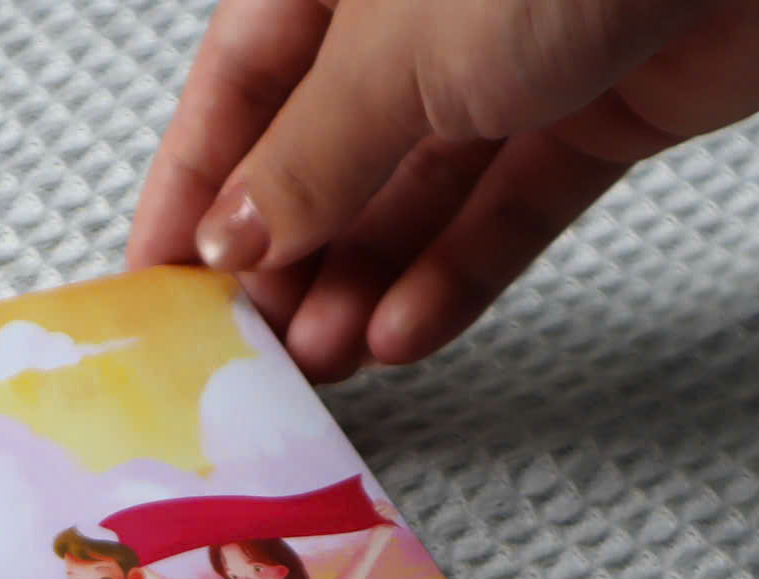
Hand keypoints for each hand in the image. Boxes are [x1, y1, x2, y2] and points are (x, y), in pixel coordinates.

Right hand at [129, 0, 758, 377]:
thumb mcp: (396, 50)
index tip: (158, 290)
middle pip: (326, 151)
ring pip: (416, 192)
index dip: (193, 191)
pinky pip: (510, 208)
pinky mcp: (600, 108)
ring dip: (365, 283)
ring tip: (326, 362)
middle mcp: (418, 10)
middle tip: (252, 350)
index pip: (238, 88)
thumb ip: (310, 155)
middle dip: (288, 256)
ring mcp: (513, 59)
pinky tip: (410, 332)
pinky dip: (461, 273)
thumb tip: (232, 236)